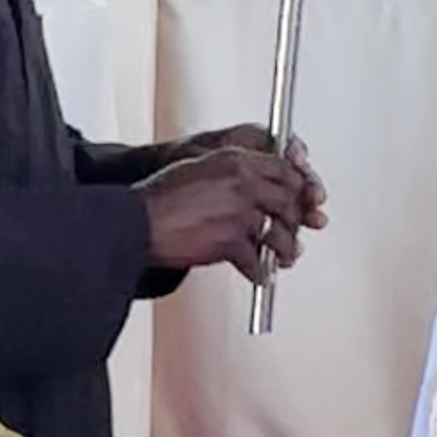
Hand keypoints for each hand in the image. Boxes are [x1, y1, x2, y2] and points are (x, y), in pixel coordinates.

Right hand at [142, 133, 327, 286]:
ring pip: (280, 232)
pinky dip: (261, 273)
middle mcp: (244, 183)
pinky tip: (261, 276)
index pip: (284, 170)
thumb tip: (255, 185)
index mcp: (237, 160)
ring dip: (285, 249)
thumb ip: (233, 172)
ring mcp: (240, 213)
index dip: (297, 186)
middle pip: (289, 200)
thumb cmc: (160, 198)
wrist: (137, 223)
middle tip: (297, 229)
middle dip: (296, 218)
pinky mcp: (231, 241)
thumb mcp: (201, 168)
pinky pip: (257, 261)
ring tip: (285, 257)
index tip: (300, 197)